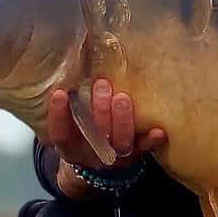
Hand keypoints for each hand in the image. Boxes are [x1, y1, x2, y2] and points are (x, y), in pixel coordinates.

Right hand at [40, 78, 166, 171]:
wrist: (101, 156)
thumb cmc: (83, 125)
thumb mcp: (71, 117)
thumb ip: (71, 99)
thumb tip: (73, 58)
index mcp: (69, 146)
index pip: (60, 133)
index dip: (58, 115)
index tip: (60, 92)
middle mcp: (90, 154)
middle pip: (94, 137)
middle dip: (99, 110)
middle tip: (102, 84)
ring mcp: (114, 158)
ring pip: (119, 143)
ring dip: (122, 120)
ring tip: (123, 97)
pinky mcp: (135, 156)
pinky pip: (145, 149)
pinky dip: (151, 140)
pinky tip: (158, 130)